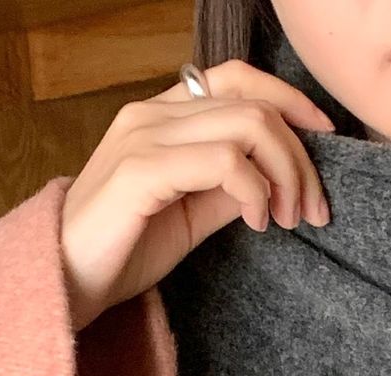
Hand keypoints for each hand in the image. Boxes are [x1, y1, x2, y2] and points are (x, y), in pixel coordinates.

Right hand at [59, 57, 334, 331]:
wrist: (66, 281)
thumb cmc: (123, 251)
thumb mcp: (190, 217)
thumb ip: (229, 188)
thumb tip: (276, 179)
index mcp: (164, 115)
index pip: (240, 79)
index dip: (291, 101)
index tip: (324, 142)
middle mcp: (152, 113)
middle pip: (254, 105)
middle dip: (299, 157)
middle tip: (311, 209)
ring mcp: (144, 136)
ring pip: (246, 128)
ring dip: (283, 176)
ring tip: (284, 220)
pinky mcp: (141, 170)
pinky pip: (223, 162)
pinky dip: (253, 192)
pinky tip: (256, 223)